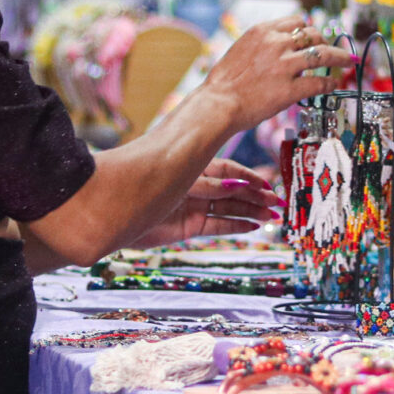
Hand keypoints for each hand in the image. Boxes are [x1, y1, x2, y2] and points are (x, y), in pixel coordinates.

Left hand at [132, 159, 282, 247]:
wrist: (115, 213)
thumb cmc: (144, 185)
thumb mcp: (180, 180)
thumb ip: (209, 185)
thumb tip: (236, 187)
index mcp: (194, 166)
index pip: (228, 171)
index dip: (248, 178)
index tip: (267, 185)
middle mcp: (196, 186)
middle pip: (233, 191)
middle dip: (255, 197)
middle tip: (278, 203)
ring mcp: (194, 206)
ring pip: (229, 209)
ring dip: (251, 212)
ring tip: (272, 217)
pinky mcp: (189, 226)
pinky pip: (218, 225)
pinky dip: (235, 227)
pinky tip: (253, 227)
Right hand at [200, 17, 355, 131]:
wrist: (218, 103)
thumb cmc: (224, 81)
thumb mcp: (241, 48)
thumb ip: (262, 43)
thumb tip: (280, 44)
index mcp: (263, 31)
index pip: (297, 21)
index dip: (309, 29)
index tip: (314, 36)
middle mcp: (276, 44)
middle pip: (314, 35)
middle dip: (325, 42)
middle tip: (332, 50)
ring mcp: (285, 66)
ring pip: (323, 55)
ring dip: (339, 58)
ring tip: (348, 61)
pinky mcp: (290, 89)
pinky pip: (319, 82)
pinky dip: (330, 83)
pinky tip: (334, 85)